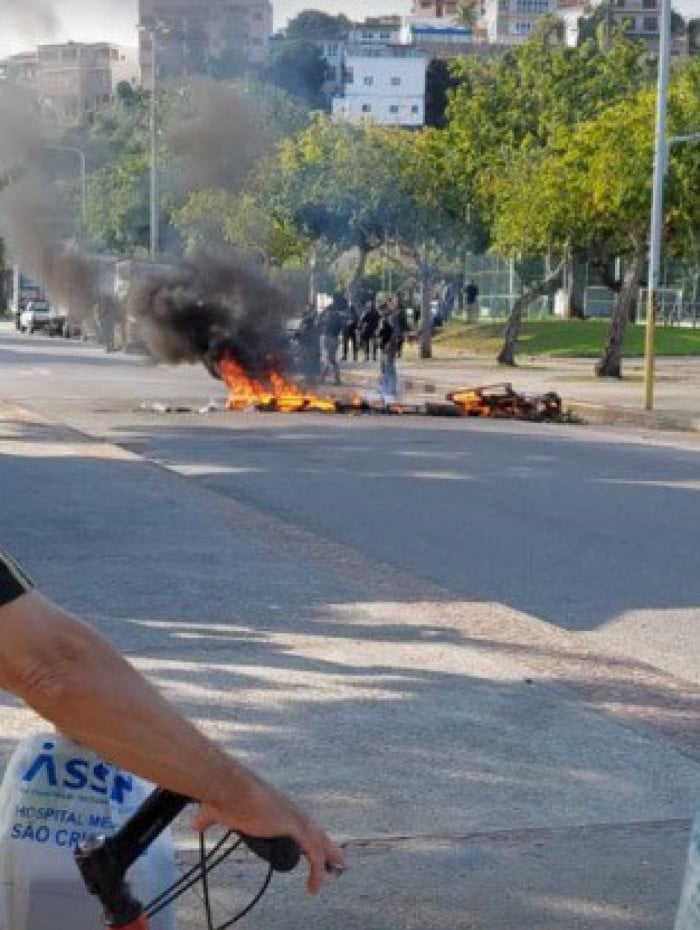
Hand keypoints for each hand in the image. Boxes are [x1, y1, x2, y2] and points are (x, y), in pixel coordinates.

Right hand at [191, 771, 344, 894]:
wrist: (230, 787)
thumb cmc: (225, 796)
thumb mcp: (218, 810)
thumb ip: (208, 818)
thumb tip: (196, 824)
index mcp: (277, 807)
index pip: (299, 823)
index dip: (307, 835)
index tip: (313, 847)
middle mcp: (290, 811)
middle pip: (315, 831)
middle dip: (327, 846)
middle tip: (337, 861)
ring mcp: (294, 819)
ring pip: (319, 842)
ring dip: (328, 858)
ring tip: (330, 875)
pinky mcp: (294, 828)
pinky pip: (313, 853)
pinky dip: (316, 871)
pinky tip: (314, 886)